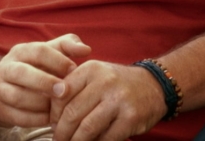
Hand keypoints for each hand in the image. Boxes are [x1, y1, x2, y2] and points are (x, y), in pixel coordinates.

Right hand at [0, 34, 91, 127]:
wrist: (6, 88)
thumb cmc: (36, 68)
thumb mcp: (49, 54)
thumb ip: (68, 46)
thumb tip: (86, 49)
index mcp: (20, 51)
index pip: (38, 51)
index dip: (57, 60)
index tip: (74, 70)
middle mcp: (6, 67)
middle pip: (22, 73)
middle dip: (45, 82)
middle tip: (64, 91)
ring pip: (17, 96)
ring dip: (40, 104)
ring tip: (58, 108)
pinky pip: (17, 116)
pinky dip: (35, 119)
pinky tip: (50, 119)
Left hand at [49, 61, 164, 140]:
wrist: (154, 85)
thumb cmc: (116, 83)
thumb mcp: (94, 75)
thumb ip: (73, 87)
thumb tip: (50, 113)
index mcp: (90, 69)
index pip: (61, 94)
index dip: (53, 114)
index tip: (52, 125)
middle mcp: (104, 82)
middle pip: (72, 113)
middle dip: (62, 132)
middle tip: (58, 139)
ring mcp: (119, 100)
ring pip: (87, 128)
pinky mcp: (131, 117)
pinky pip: (107, 137)